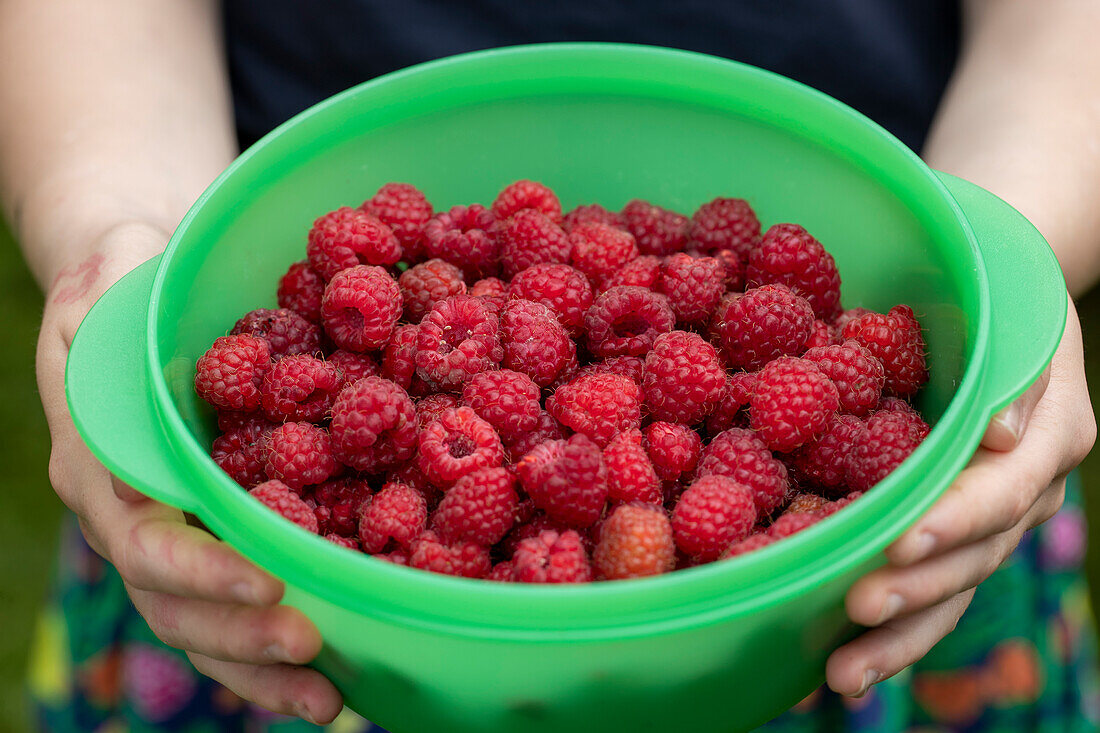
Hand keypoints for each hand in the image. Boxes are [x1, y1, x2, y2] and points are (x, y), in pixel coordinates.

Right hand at [37, 222, 342, 724]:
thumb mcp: (115, 261)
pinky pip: (229, 608)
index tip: (268, 580)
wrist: (135, 298)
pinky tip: (330, 680)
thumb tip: (136, 281)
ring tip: (328, 701)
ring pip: (198, 622)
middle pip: (169, 598)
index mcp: (100, 456)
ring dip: (258, 668)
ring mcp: (165, 534)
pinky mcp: (208, 538)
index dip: (198, 565)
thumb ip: (120, 284)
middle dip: (237, 632)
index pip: (141, 530)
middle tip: (311, 646)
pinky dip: (270, 652)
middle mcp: (128, 511)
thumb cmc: (130, 276)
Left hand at [825, 298, 1094, 697]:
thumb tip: (998, 433)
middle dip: (916, 588)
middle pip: (973, 557)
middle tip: (856, 609)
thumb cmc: (1005, 306)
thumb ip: (1018, 376)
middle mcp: (1022, 497)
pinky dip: (893, 632)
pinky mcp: (955, 536)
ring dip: (899, 637)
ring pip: (951, 592)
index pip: (1000, 493)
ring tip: (841, 678)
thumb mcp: (1022, 318)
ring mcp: (991, 525)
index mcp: (1045, 444)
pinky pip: (931, 591)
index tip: (899, 542)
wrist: (1009, 313)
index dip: (953, 520)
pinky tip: (844, 666)